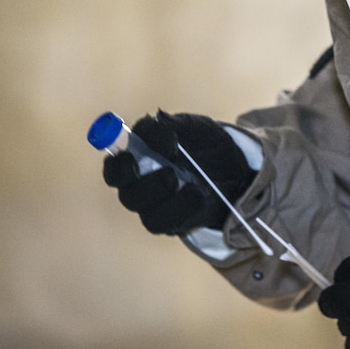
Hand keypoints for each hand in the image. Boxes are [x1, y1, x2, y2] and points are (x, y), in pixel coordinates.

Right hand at [102, 111, 254, 233]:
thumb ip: (169, 125)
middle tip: (170, 174)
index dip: (119, 163)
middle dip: (147, 185)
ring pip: (147, 213)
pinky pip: (166, 223)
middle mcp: (140, 185)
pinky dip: (182, 209)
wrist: (236, 166)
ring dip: (167, 199)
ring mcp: (156, 206)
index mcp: (137, 158)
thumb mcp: (191, 126)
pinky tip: (199, 195)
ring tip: (192, 185)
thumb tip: (160, 133)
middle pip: (127, 194)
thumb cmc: (204, 142)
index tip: (135, 155)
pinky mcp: (172, 222)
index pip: (114, 166)